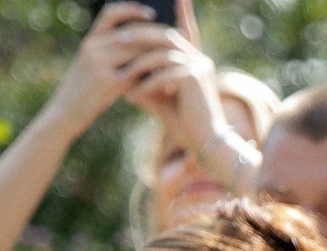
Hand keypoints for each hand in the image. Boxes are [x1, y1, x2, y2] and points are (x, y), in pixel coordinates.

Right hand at [42, 4, 182, 136]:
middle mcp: (93, 47)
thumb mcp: (92, 68)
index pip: (111, 13)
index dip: (132, 9)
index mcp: (90, 40)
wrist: (64, 115)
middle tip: (179, 38)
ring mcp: (98, 63)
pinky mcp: (106, 83)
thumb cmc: (84, 93)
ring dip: (159, 57)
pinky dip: (152, 78)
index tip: (152, 12)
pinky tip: (165, 83)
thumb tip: (145, 47)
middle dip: (158, 36)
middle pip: (133, 33)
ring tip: (177, 61)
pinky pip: (136, 75)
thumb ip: (112, 55)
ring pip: (138, 53)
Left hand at [127, 28, 235, 155]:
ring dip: (138, 63)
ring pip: (161, 54)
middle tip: (118, 39)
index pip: (170, 36)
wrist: (207, 145)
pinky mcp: (193, 78)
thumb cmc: (187, 127)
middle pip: (165, 36)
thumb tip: (123, 81)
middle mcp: (198, 59)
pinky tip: (132, 98)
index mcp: (194, 61)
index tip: (126, 30)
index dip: (151, 29)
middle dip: (140, 35)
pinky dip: (145, 87)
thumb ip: (147, 88)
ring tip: (121, 74)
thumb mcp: (162, 103)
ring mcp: (198, 67)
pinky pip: (162, 76)